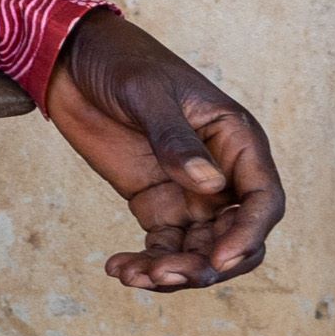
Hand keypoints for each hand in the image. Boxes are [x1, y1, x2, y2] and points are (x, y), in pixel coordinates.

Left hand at [44, 11, 286, 291]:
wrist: (72, 60)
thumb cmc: (122, 63)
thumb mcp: (148, 95)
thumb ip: (176, 140)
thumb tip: (211, 185)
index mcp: (237, 141)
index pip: (262, 201)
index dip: (247, 236)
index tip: (217, 261)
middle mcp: (221, 172)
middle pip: (234, 236)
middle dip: (206, 264)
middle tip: (162, 275)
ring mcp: (189, 190)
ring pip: (197, 248)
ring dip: (173, 270)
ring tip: (132, 275)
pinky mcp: (155, 201)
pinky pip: (162, 243)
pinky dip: (146, 261)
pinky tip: (118, 268)